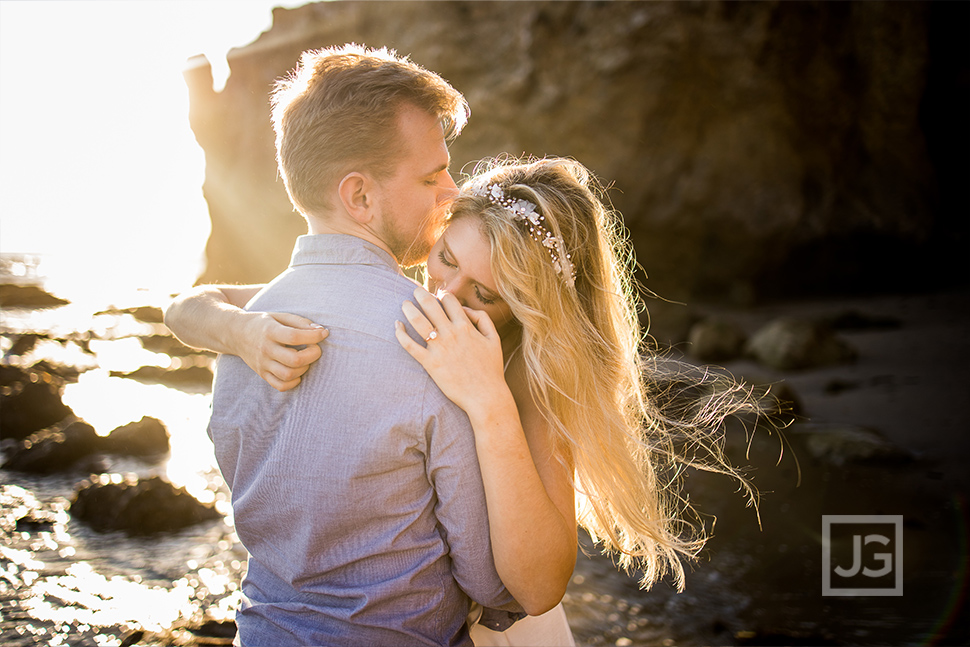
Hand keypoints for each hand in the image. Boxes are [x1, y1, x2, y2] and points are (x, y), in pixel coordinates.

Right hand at [237, 312, 328, 391]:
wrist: (236, 334)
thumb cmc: (264, 323)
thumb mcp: (280, 316)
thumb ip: (301, 322)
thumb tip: (321, 331)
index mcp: (270, 331)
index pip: (294, 337)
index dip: (313, 336)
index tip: (324, 333)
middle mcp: (265, 349)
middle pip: (294, 359)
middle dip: (313, 355)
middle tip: (316, 349)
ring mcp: (262, 364)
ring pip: (288, 374)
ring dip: (304, 368)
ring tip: (305, 360)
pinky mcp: (262, 374)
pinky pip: (280, 385)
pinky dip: (294, 382)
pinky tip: (298, 372)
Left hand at [395, 287, 508, 413]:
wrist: (486, 396)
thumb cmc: (491, 369)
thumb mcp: (494, 339)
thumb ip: (482, 319)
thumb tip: (466, 310)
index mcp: (466, 326)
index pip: (450, 301)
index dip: (442, 295)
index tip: (438, 297)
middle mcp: (451, 333)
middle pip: (431, 305)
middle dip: (421, 294)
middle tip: (414, 290)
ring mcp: (439, 348)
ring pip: (418, 321)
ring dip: (409, 309)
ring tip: (404, 304)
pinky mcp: (430, 363)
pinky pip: (410, 345)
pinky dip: (401, 333)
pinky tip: (397, 326)